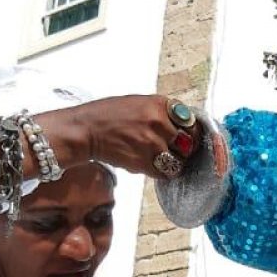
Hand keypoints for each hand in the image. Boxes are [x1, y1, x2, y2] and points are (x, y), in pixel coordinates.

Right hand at [40, 95, 202, 178]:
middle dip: (184, 148)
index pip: (191, 121)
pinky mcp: (144, 162)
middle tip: (176, 150)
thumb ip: (162, 112)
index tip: (188, 137)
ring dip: (173, 162)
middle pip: (189, 142)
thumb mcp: (139, 103)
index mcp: (160, 104)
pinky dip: (161, 173)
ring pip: (180, 160)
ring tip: (160, 159)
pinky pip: (165, 173)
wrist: (85, 130)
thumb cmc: (109, 115)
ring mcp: (153, 144)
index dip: (191, 132)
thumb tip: (183, 125)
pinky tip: (150, 165)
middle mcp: (159, 122)